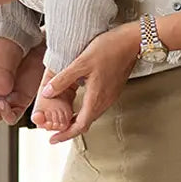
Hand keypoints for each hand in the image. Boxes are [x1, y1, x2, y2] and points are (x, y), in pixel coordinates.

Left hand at [39, 22, 140, 143]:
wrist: (133, 42)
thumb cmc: (109, 49)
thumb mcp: (81, 63)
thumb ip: (63, 79)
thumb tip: (47, 93)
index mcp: (96, 98)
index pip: (80, 125)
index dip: (65, 135)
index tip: (53, 140)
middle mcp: (105, 101)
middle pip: (85, 124)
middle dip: (68, 130)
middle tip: (53, 131)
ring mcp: (110, 96)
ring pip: (91, 116)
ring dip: (77, 121)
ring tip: (62, 121)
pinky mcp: (112, 90)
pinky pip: (96, 107)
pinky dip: (85, 112)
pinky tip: (78, 105)